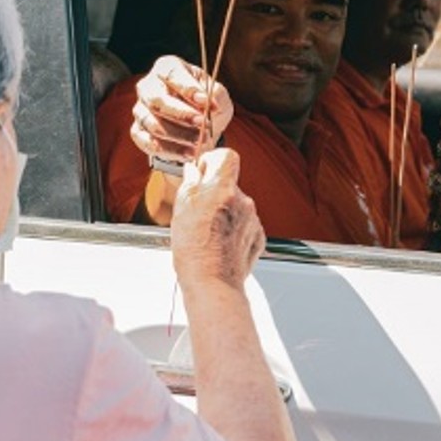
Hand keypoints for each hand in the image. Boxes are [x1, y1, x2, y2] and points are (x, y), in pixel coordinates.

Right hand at [129, 55, 234, 164]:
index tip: (205, 102)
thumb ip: (217, 95)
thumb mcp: (218, 96)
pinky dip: (171, 150)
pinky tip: (188, 153)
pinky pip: (148, 142)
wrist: (196, 129)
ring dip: (179, 135)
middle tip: (203, 124)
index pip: (171, 73)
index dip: (187, 88)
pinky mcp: (138, 132)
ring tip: (200, 142)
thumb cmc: (205, 105)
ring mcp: (140, 110)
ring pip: (153, 124)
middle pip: (156, 100)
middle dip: (181, 114)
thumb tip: (212, 103)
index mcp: (167, 68)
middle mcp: (148, 86)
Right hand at [171, 148, 264, 292]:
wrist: (213, 283)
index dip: (214, 161)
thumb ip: (190, 184)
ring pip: (238, 206)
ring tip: (207, 233)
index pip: (227, 156)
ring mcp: (253, 219)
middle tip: (198, 212)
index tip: (203, 172)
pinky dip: (234, 231)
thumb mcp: (181, 211)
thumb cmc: (194, 252)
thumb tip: (194, 171)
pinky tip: (219, 243)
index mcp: (222, 189)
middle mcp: (243, 201)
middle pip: (230, 185)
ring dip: (224, 214)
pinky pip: (246, 225)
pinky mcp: (258, 237)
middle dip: (215, 194)